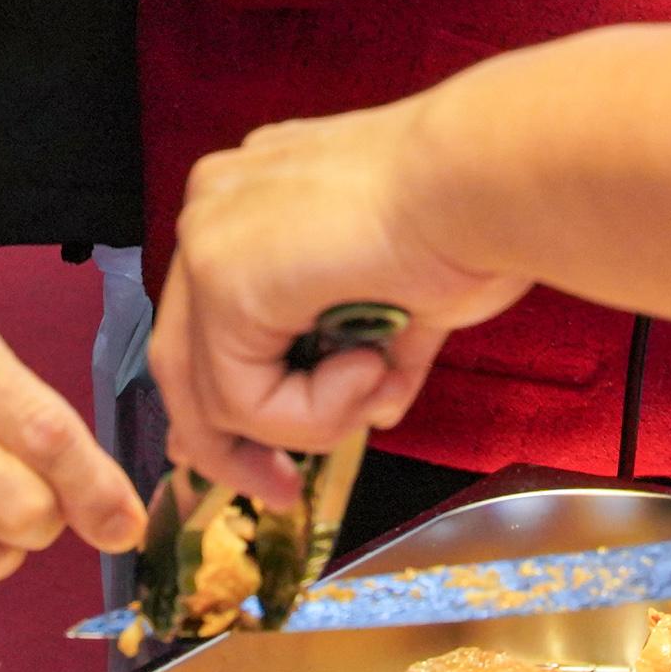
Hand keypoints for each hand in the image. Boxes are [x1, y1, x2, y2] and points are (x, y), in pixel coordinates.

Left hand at [146, 99, 530, 504]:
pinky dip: (309, 413)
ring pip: (213, 392)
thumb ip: (366, 355)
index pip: (207, 319)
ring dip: (305, 422)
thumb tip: (366, 412)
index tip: (275, 467)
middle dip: (231, 442)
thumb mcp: (406, 303)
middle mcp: (217, 206)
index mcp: (256, 199)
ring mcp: (209, 238)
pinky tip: (368, 366)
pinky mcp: (221, 279)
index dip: (232, 403)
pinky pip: (239, 399)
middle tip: (282, 489)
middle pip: (183, 359)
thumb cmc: (471, 223)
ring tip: (376, 386)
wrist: (487, 183)